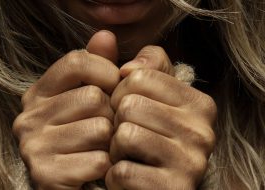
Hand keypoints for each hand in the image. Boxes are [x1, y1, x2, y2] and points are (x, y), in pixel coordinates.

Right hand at [13, 31, 119, 189]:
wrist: (82, 181)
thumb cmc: (92, 133)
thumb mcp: (96, 94)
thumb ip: (100, 64)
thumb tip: (105, 35)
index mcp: (40, 92)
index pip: (77, 60)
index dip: (107, 71)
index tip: (114, 87)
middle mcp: (29, 115)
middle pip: (94, 98)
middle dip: (110, 115)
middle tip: (104, 129)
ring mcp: (33, 146)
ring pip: (100, 129)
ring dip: (110, 141)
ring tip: (100, 147)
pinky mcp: (46, 174)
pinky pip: (99, 160)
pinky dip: (106, 165)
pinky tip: (95, 167)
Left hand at [105, 46, 216, 189]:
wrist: (153, 185)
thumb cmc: (147, 134)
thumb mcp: (150, 96)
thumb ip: (142, 65)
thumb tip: (123, 59)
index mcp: (198, 103)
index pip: (139, 76)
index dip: (120, 92)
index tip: (127, 107)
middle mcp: (202, 131)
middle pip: (129, 105)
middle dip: (116, 121)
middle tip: (126, 135)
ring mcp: (191, 163)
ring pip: (125, 135)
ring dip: (115, 148)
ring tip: (128, 155)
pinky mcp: (173, 189)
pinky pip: (122, 171)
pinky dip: (116, 175)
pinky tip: (129, 176)